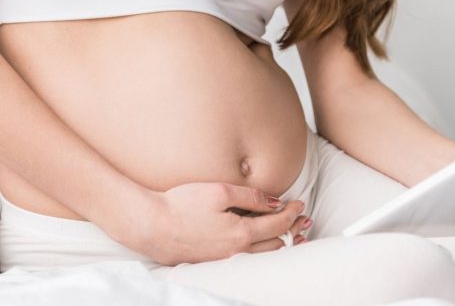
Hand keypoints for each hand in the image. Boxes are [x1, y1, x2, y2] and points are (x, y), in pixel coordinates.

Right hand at [126, 181, 309, 265]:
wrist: (150, 226)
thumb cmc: (181, 204)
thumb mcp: (219, 192)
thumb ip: (250, 197)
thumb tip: (275, 202)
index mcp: (241, 233)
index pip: (277, 224)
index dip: (292, 213)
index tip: (300, 204)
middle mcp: (237, 252)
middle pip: (276, 244)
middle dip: (292, 230)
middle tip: (304, 220)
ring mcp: (224, 260)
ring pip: (262, 256)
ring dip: (280, 244)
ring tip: (291, 236)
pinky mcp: (211, 263)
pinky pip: (246, 260)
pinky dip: (261, 252)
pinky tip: (260, 245)